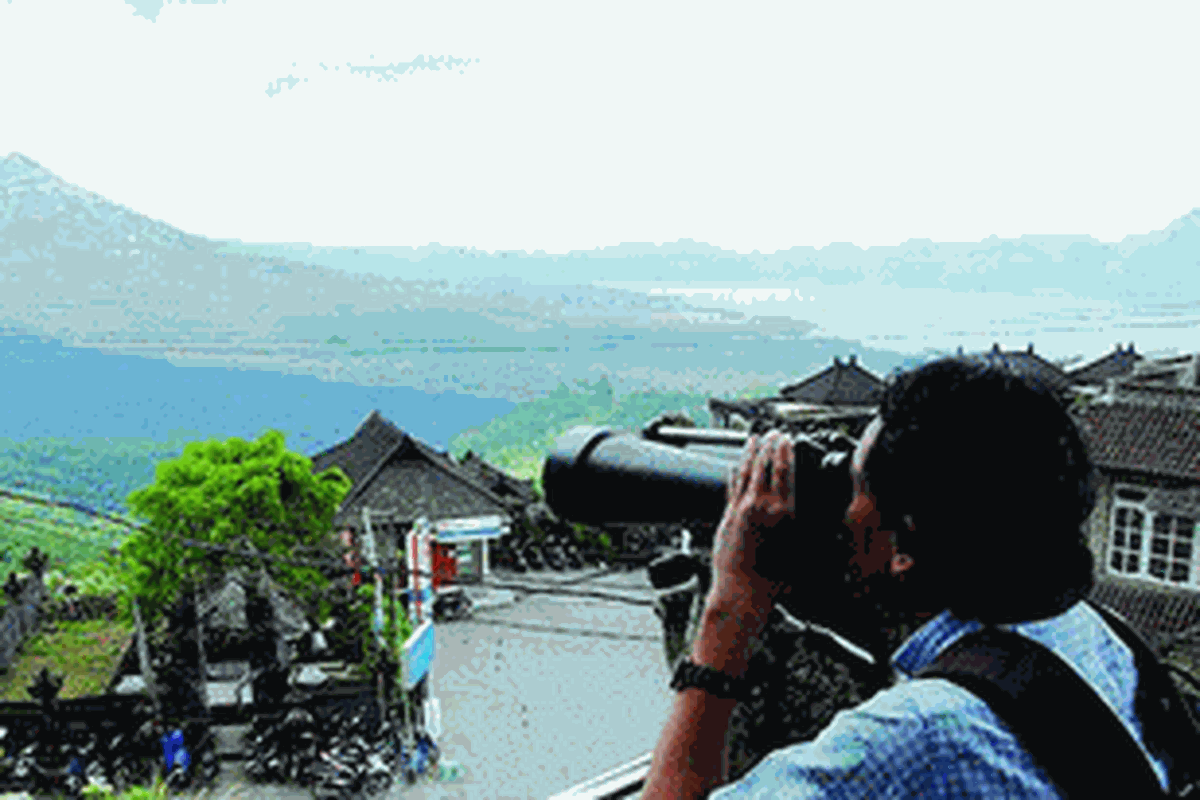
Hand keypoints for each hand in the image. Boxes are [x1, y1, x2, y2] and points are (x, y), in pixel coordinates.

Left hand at [709, 430, 794, 609]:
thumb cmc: (774, 581)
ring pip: (746, 472)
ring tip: (754, 439)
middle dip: (768, 445)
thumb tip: (819, 520)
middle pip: (764, 465)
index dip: (785, 451)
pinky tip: (735, 465)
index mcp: (784, 513)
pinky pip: (731, 487)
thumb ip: (807, 531)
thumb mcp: (801, 552)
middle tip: (772, 432)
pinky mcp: (727, 517)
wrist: (743, 592)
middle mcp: (762, 507)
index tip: (787, 439)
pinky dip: (735, 473)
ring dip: (750, 453)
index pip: (785, 471)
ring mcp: (741, 509)